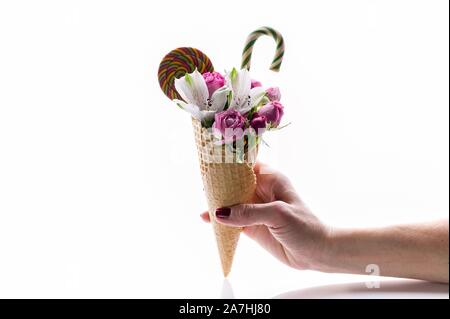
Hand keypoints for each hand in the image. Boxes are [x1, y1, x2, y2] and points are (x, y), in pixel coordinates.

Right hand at [201, 162, 330, 270]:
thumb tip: (220, 213)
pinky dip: (220, 221)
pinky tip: (207, 220)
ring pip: (231, 202)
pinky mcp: (252, 226)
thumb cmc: (304, 226)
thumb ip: (249, 212)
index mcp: (271, 179)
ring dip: (218, 203)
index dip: (230, 163)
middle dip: (219, 184)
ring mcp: (255, 209)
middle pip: (235, 183)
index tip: (212, 163)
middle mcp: (261, 191)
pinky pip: (232, 220)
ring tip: (203, 204)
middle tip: (203, 186)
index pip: (247, 165)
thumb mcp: (277, 214)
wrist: (316, 253)